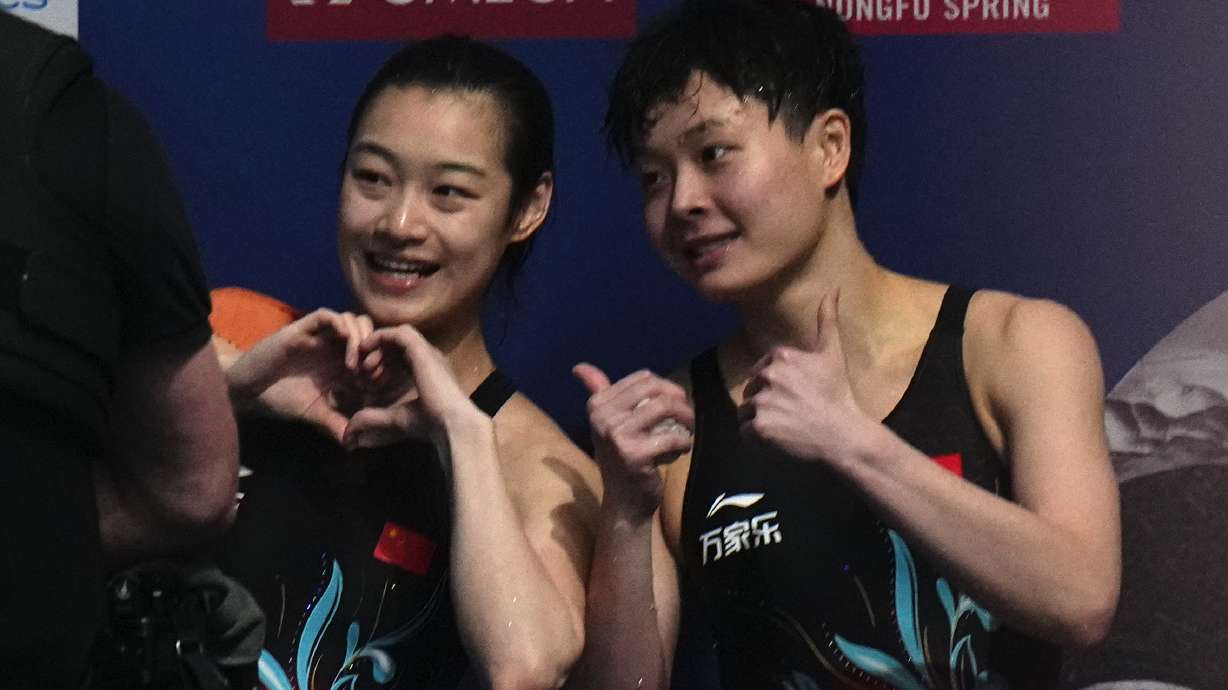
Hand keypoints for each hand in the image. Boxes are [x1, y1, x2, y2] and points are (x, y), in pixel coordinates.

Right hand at [225, 309, 373, 440]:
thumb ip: (334, 424)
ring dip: (360, 337)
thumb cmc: (280, 400)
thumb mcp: (313, 414)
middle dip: (376, 349)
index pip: (373, 353)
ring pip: (353, 320)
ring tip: (353, 364)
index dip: (382, 364)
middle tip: (369, 372)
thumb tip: (354, 443)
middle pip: (369, 332)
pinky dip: (341, 323)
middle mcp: (334, 347)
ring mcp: (320, 336)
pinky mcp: (303, 328)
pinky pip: (328, 316)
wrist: (248, 390)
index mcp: (341, 364)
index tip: (379, 384)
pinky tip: (343, 340)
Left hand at [342, 325, 484, 448]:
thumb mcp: (393, 420)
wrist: (450, 423)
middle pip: (399, 345)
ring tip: (363, 364)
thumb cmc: (428, 425)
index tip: (368, 381)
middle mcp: (430, 359)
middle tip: (361, 371)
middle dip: (377, 355)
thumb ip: (372, 421)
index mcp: (429, 373)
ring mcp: (427, 352)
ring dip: (377, 346)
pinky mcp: (420, 349)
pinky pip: (396, 333)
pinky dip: (378, 338)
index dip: (383, 365)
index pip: (404, 358)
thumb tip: (348, 438)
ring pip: (397, 336)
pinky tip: (364, 350)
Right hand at [573, 364, 693, 520]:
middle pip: (654, 388)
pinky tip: (683, 448)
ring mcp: (617, 436)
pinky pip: (672, 436)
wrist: (623, 500)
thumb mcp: (606, 422)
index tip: (672, 403)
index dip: (665, 387)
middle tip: (686, 415)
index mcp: (597, 405)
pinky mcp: (634, 455)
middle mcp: (603, 417)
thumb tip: (578, 366)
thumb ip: (597, 391)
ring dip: (687, 417)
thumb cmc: (619, 457)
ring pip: (665, 407)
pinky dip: (685, 441)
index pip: (643, 378)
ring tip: (688, 428)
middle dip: (679, 398)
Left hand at [738, 291, 876, 465]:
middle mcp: (769, 376)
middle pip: (751, 390)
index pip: (760, 371)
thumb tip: (833, 289)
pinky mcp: (760, 427)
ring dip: (759, 420)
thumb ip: (827, 320)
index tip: (792, 395)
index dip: (773, 384)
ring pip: (746, 411)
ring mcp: (763, 402)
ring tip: (784, 426)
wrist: (843, 433)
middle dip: (764, 401)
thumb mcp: (833, 353)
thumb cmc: (838, 393)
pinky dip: (757, 439)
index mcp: (781, 357)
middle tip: (789, 412)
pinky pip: (745, 433)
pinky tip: (777, 439)